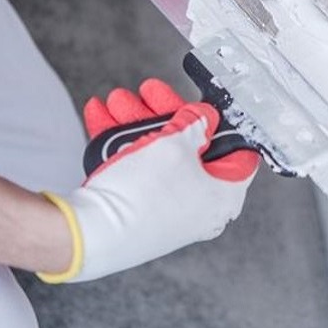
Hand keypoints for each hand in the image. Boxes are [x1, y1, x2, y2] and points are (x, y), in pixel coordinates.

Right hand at [38, 79, 258, 282]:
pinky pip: (136, 170)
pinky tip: (103, 116)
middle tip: (148, 94)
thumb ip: (196, 123)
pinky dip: (120, 143)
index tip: (202, 104)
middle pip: (190, 147)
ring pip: (156, 155)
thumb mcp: (176, 144)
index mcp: (224, 195)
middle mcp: (201, 207)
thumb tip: (205, 118)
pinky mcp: (141, 211)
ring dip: (136, 123)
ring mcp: (169, 210)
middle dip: (162, 113)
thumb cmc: (141, 197)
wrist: (91, 233)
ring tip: (117, 100)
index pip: (235, 151)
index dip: (218, 121)